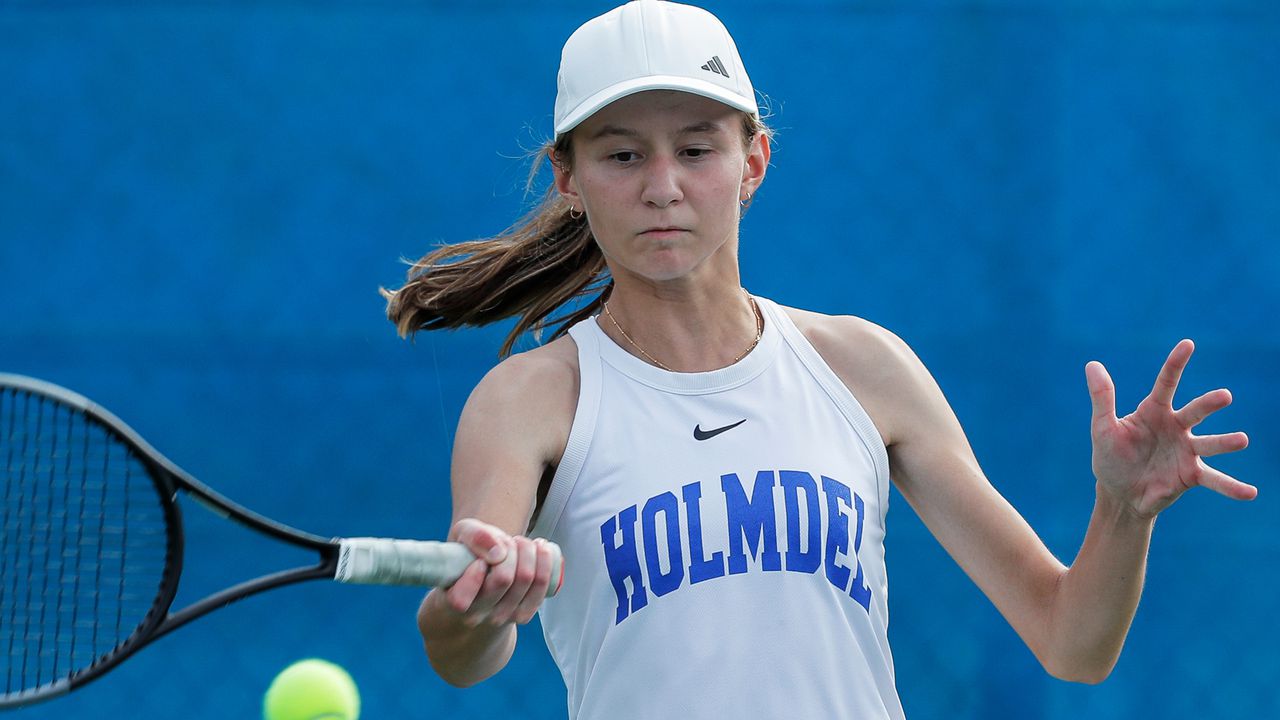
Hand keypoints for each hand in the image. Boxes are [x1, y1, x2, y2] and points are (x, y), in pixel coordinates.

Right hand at [442, 517, 556, 626]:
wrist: (481, 588)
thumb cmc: (468, 559)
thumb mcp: (461, 537)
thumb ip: (474, 536)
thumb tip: (499, 552)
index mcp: (453, 601)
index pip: (463, 598)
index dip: (477, 570)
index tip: (480, 559)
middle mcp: (477, 616)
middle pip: (504, 578)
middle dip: (509, 548)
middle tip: (505, 542)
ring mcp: (502, 618)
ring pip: (526, 578)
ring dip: (527, 550)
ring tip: (520, 543)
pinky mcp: (523, 615)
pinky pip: (543, 585)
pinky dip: (545, 561)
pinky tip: (538, 550)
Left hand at [1086, 339, 1255, 519]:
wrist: (1119, 493)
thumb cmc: (1111, 457)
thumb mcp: (1103, 428)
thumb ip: (1102, 398)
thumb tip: (1092, 364)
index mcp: (1154, 411)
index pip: (1166, 383)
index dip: (1175, 364)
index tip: (1188, 344)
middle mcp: (1176, 427)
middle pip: (1195, 412)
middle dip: (1209, 404)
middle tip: (1224, 396)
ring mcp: (1187, 451)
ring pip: (1209, 444)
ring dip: (1225, 442)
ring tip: (1242, 440)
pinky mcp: (1191, 475)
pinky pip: (1214, 480)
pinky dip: (1232, 487)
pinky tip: (1251, 493)